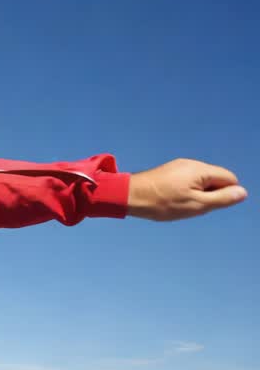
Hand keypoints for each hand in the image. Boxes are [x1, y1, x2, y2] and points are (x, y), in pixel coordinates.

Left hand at [127, 158, 246, 221]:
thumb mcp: (197, 205)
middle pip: (215, 179)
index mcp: (201, 169)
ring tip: (178, 204)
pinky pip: (186, 182)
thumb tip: (242, 192)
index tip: (206, 204)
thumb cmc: (162, 202)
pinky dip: (184, 192)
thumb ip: (222, 199)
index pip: (229, 179)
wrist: (128, 196)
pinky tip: (170, 201)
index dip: (224, 194)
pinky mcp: (168, 172)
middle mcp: (191, 163)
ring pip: (200, 182)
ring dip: (196, 195)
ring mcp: (179, 166)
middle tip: (190, 205)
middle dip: (209, 195)